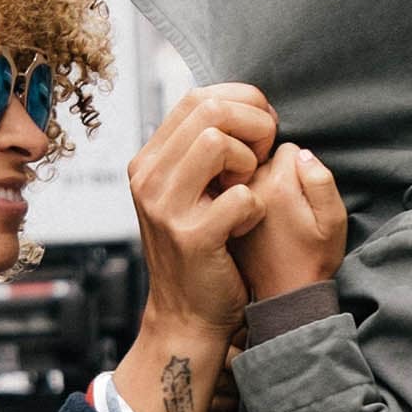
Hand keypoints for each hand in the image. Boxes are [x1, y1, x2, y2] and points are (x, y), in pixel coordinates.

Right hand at [126, 84, 277, 339]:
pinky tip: (247, 223)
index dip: (242, 103)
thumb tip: (240, 105)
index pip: (197, 97)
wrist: (188, 315)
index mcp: (148, 161)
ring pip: (217, 142)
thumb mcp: (188, 191)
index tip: (261, 132)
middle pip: (209, 110)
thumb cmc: (203, 247)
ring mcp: (165, 208)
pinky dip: (256, 206)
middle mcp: (148, 179)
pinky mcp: (192, 237)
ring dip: (250, 161)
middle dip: (253, 125)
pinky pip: (241, 195)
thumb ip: (201, 151)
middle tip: (263, 156)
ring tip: (250, 187)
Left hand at [231, 143, 345, 299]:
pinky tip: (251, 222)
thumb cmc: (313, 259)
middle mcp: (249, 187)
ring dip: (257, 184)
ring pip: (244, 172)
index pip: (288, 148)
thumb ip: (321, 181)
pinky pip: (230, 190)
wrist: (281, 297)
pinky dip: (240, 198)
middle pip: (262, 156)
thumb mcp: (332, 222)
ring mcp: (229, 200)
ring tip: (271, 216)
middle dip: (276, 172)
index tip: (302, 196)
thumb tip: (301, 153)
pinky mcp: (218, 214)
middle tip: (287, 207)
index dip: (300, 168)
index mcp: (279, 184)